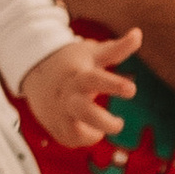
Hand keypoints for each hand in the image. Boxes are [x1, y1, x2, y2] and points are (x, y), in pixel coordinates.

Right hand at [20, 28, 140, 148]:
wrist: (35, 73)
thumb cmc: (72, 63)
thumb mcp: (93, 53)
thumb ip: (117, 48)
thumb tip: (139, 33)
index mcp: (78, 76)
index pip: (95, 80)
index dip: (113, 85)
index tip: (132, 90)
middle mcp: (67, 96)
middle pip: (84, 112)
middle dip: (104, 122)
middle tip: (120, 124)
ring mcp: (59, 113)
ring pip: (75, 134)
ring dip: (94, 134)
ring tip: (109, 125)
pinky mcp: (56, 127)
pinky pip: (72, 140)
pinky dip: (86, 137)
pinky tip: (92, 128)